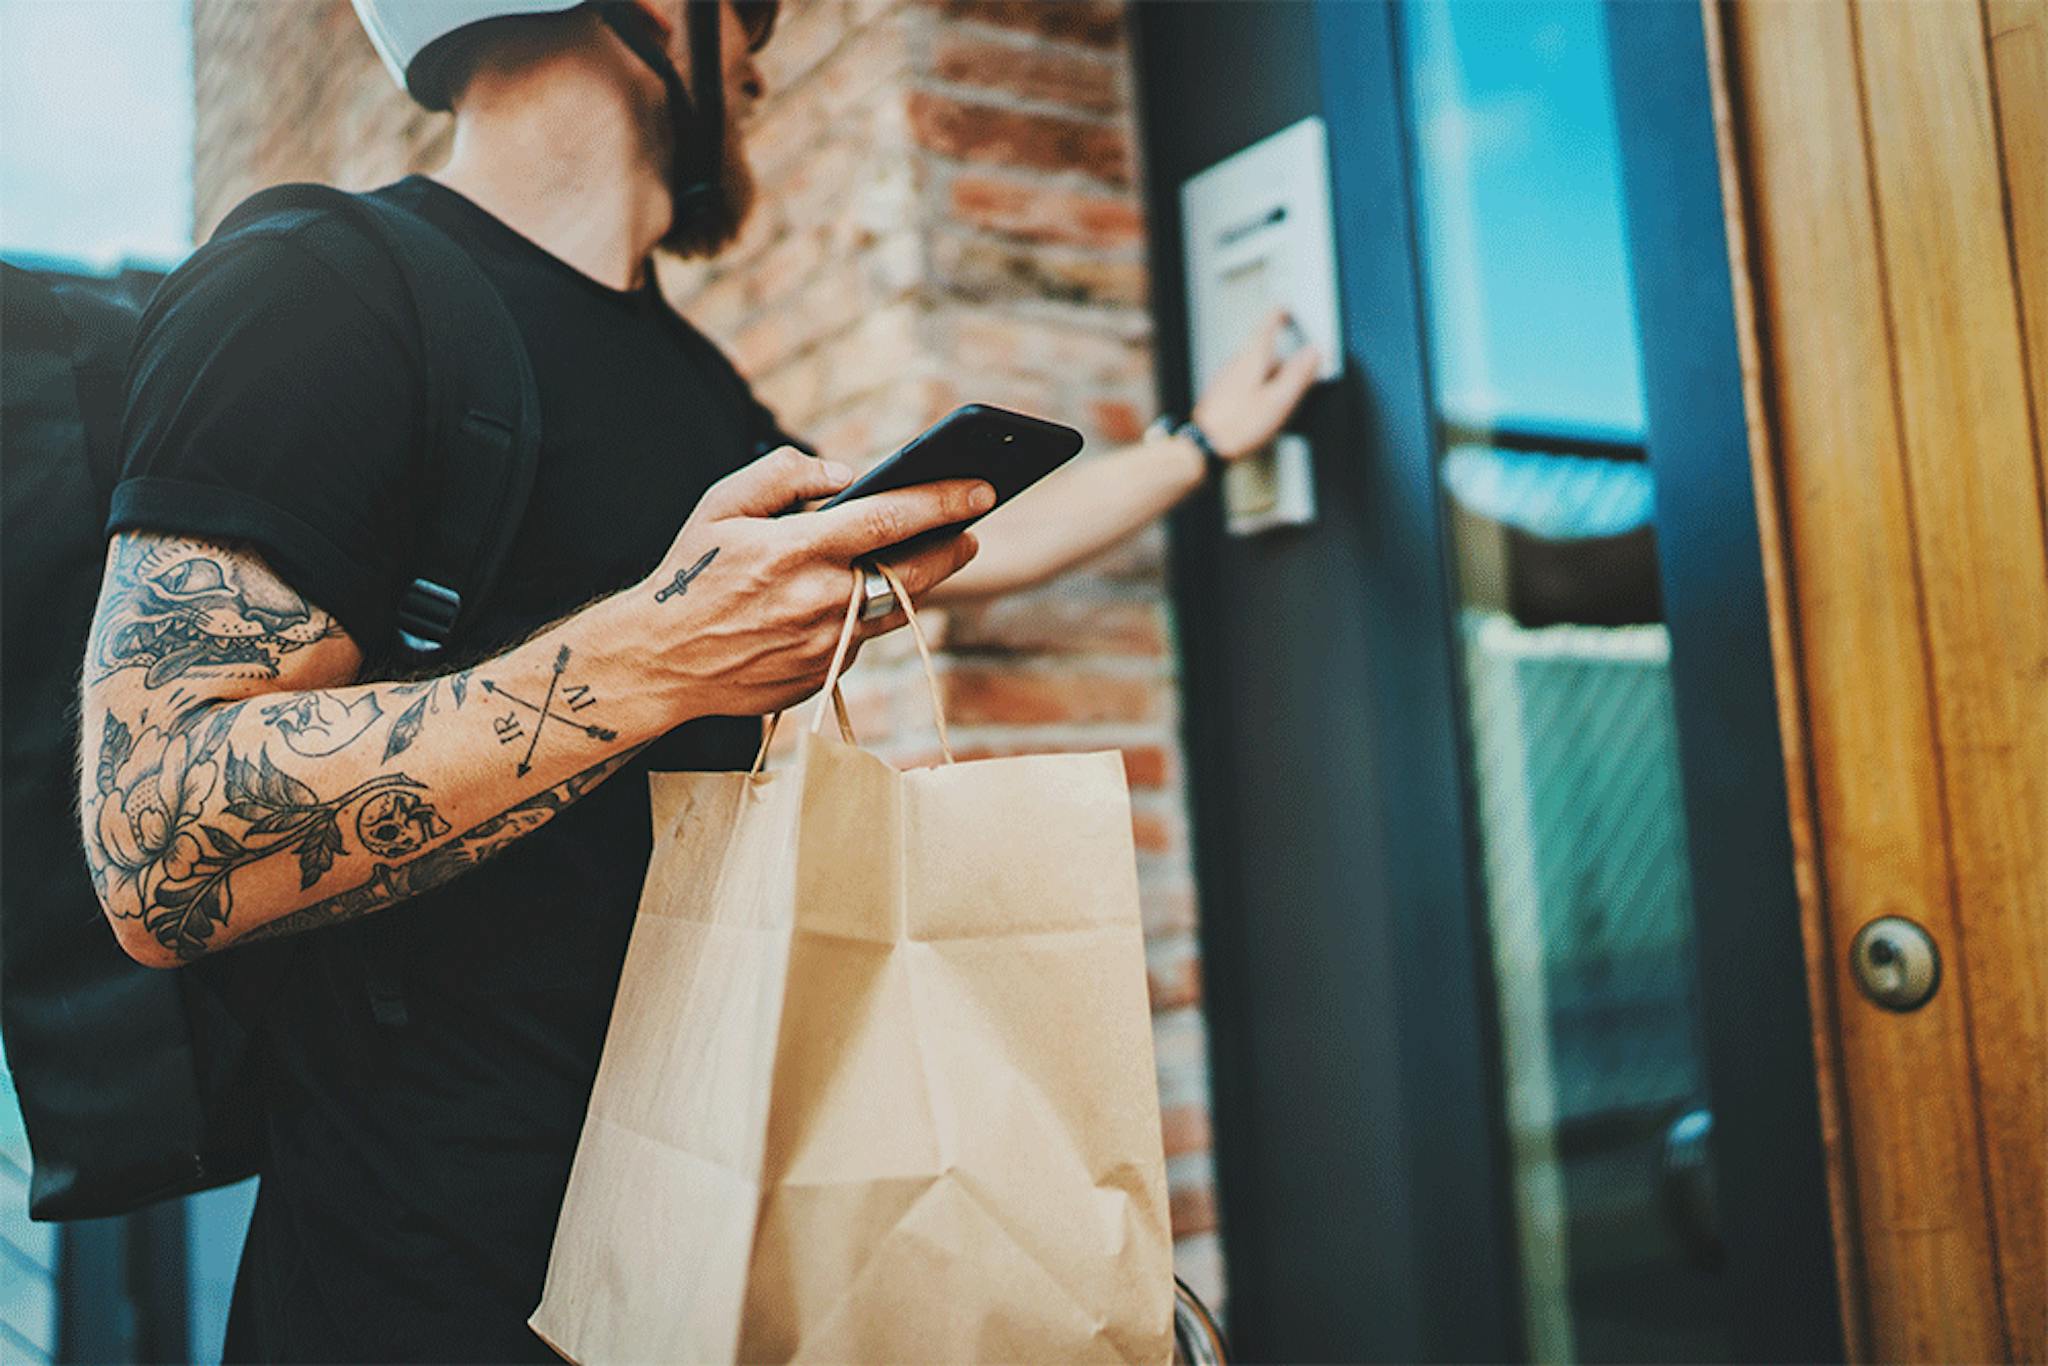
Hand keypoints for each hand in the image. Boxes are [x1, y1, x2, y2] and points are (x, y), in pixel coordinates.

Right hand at [639, 447, 990, 715]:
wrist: (658, 661)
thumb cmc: (690, 573)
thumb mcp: (722, 504)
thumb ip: (784, 473)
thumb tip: (846, 474)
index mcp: (797, 550)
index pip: (890, 519)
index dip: (942, 501)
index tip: (982, 488)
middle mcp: (819, 600)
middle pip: (913, 572)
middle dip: (951, 546)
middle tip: (971, 528)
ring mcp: (824, 644)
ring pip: (894, 608)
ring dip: (919, 582)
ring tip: (934, 556)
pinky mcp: (822, 675)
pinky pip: (862, 637)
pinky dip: (868, 613)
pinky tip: (866, 595)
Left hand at [1190, 309, 1323, 459]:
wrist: (1205, 446)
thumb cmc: (1238, 425)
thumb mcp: (1278, 400)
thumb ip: (1298, 374)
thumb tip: (1313, 353)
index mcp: (1252, 358)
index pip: (1267, 325)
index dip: (1279, 315)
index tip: (1287, 310)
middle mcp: (1236, 363)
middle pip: (1262, 348)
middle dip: (1282, 354)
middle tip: (1298, 366)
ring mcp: (1226, 378)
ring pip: (1254, 367)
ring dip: (1270, 373)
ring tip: (1282, 394)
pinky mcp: (1220, 394)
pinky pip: (1244, 382)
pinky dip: (1258, 387)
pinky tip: (1262, 407)